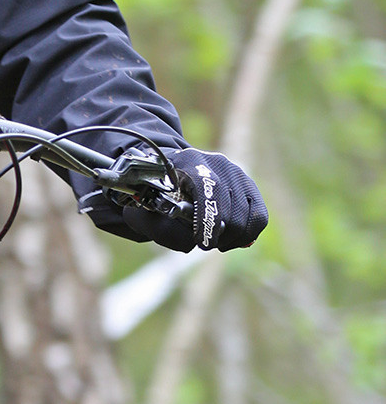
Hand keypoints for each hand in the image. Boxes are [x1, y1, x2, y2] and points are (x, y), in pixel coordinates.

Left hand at [84, 147, 267, 253]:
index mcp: (187, 161)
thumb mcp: (143, 209)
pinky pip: (260, 216)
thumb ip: (154, 225)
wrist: (171, 174)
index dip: (207, 218)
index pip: (206, 188)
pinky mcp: (250, 185)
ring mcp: (237, 172)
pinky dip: (248, 233)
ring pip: (247, 214)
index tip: (203, 242)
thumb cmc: (155, 196)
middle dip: (219, 233)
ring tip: (217, 241)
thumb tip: (182, 238)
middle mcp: (217, 162)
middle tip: (205, 242)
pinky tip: (232, 239)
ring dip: (232, 236)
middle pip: (230, 207)